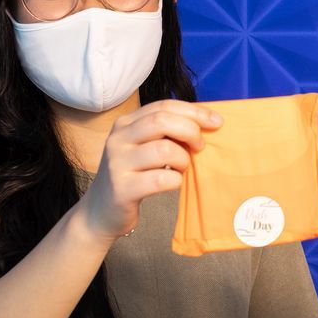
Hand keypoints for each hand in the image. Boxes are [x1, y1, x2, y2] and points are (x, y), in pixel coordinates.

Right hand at [76, 100, 222, 244]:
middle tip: (199, 147)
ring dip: (183, 160)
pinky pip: (161, 179)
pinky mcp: (122, 189)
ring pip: (164, 150)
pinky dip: (175, 181)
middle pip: (162, 121)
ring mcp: (117, 163)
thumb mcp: (143, 147)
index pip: (163, 106)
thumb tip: (206, 122)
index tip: (217, 121)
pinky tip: (171, 183)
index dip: (194, 111)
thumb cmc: (132, 176)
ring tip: (181, 169)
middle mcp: (118, 139)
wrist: (101, 212)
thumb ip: (166, 132)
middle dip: (190, 131)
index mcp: (125, 123)